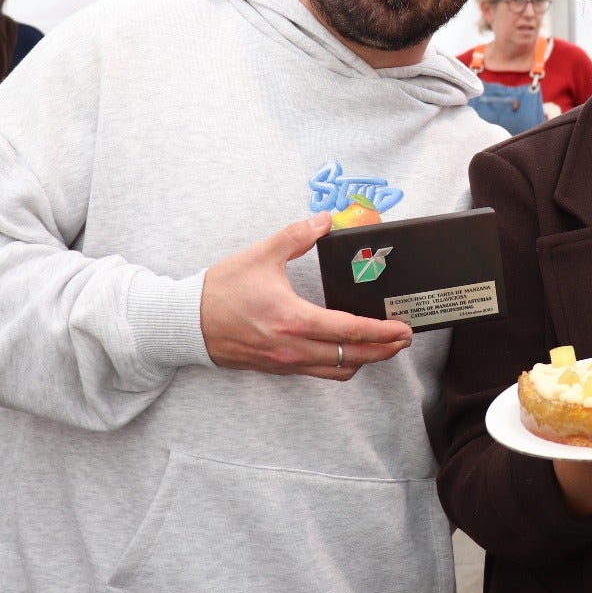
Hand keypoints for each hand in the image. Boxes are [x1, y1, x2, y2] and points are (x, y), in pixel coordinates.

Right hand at [199, 214, 412, 379]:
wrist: (186, 323)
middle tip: (405, 339)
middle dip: (384, 350)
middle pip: (352, 356)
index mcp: (293, 318)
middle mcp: (293, 347)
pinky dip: (342, 365)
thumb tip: (324, 219)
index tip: (403, 328)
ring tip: (385, 346)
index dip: (381, 332)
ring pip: (338, 370)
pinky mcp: (278, 368)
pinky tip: (351, 351)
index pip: (349, 330)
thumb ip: (296, 235)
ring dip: (366, 360)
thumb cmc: (221, 289)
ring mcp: (286, 362)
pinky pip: (320, 372)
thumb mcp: (260, 255)